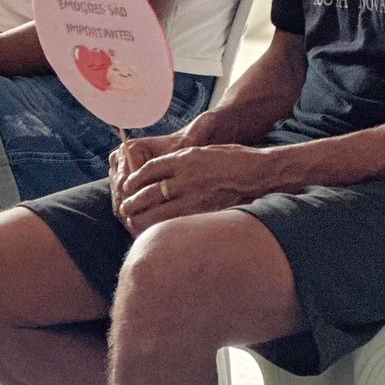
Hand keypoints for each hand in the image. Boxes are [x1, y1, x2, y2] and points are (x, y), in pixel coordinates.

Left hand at [116, 141, 274, 233]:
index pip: (148, 170)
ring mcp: (196, 198)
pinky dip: (164, 229)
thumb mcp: (199, 152)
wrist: (259, 173)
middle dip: (133, 203)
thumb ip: (177, 163)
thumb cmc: (230, 159)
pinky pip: (178, 224)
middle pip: (148, 193)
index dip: (134, 180)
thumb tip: (153, 174)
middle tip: (125, 208)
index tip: (126, 186)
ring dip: (143, 219)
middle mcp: (187, 178)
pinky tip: (157, 232)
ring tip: (134, 222)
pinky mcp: (206, 214)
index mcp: (184, 159)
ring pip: (159, 213)